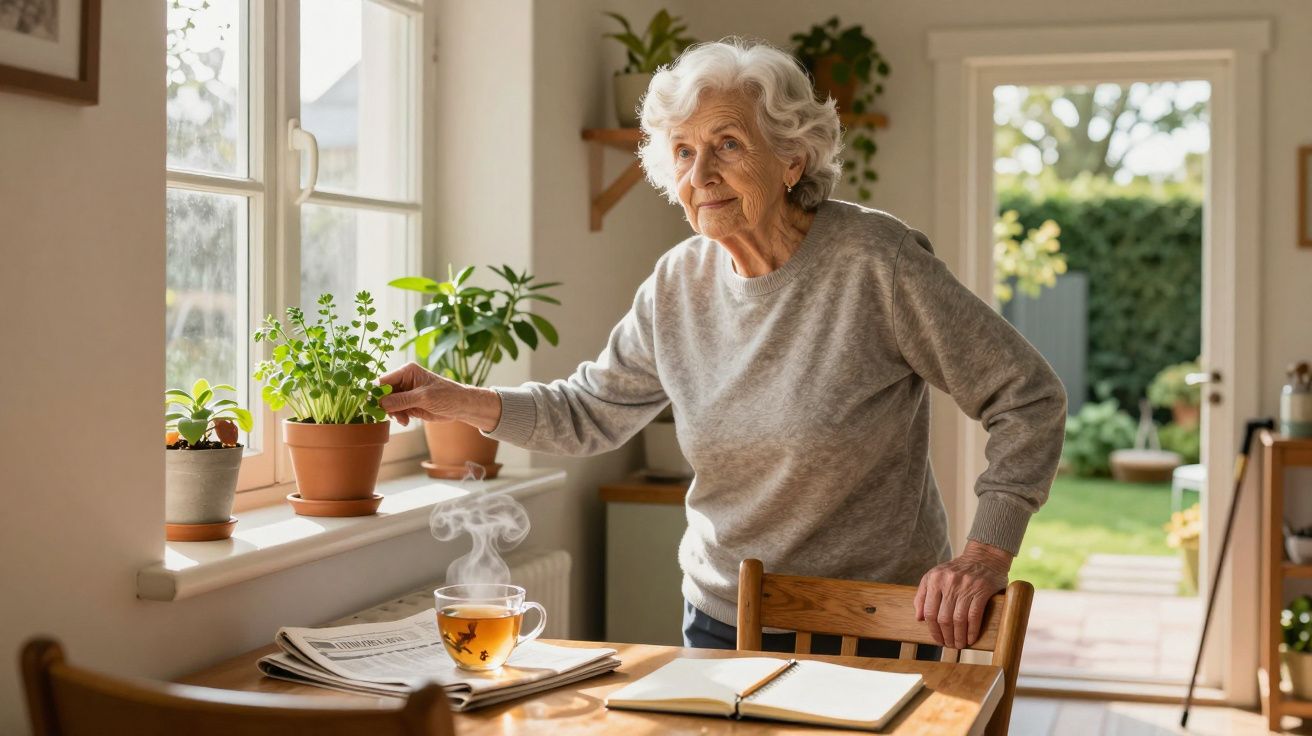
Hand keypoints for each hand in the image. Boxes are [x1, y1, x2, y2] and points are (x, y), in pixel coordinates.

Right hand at [377, 362, 496, 428]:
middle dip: (385, 406)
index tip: (373, 405)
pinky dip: (398, 417)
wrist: (460, 406)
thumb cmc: (446, 395)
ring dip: (392, 413)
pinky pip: (396, 411)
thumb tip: (381, 403)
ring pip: (388, 404)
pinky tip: (406, 421)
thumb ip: (402, 400)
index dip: (376, 392)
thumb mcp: (423, 397)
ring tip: (403, 419)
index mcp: (407, 371)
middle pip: (383, 393)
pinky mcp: (409, 404)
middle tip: (392, 415)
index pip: (383, 380)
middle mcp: (404, 380)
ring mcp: (406, 393)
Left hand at [913, 540, 1011, 648]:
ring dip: (959, 636)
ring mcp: (966, 586)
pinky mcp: (982, 590)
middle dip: (946, 636)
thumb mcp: (935, 577)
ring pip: (958, 619)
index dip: (933, 630)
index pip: (929, 611)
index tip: (937, 639)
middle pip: (943, 618)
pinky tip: (971, 638)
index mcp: (935, 579)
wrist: (984, 557)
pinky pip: (974, 616)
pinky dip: (972, 630)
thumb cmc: (957, 571)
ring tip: (959, 644)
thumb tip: (918, 618)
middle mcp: (949, 582)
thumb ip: (923, 595)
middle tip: (949, 645)